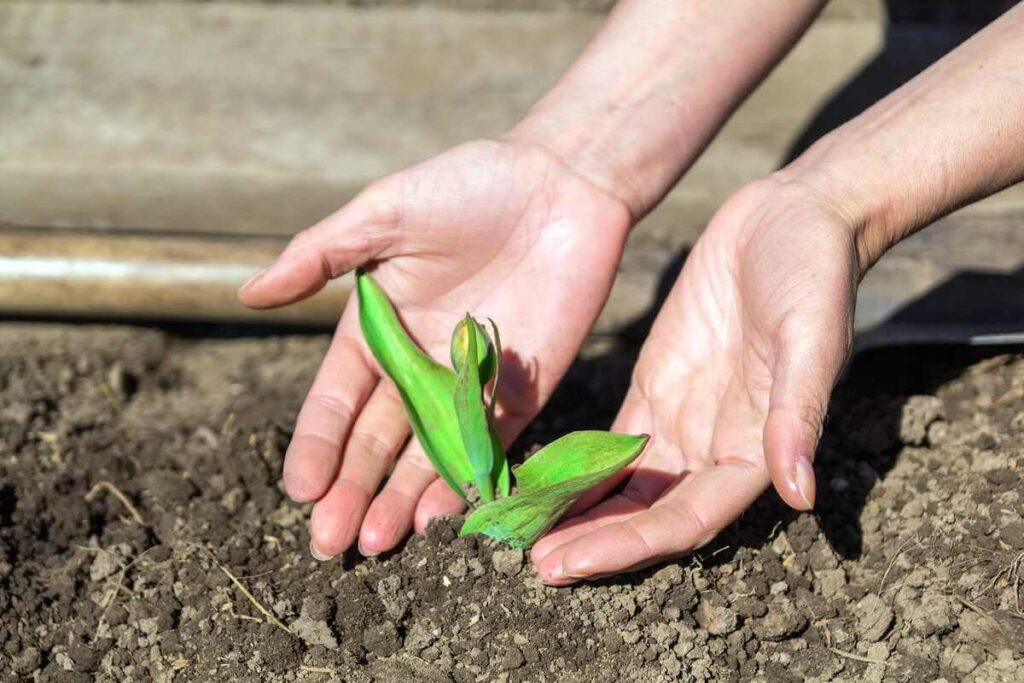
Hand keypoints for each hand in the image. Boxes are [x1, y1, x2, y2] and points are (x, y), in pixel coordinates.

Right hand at [239, 139, 630, 558]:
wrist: (563, 181)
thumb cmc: (468, 185)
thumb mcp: (384, 211)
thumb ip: (320, 254)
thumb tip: (249, 293)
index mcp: (376, 327)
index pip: (337, 399)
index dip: (318, 445)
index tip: (300, 489)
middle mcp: (418, 363)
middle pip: (376, 440)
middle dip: (351, 490)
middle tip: (329, 544)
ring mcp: (468, 382)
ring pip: (426, 454)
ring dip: (399, 499)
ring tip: (374, 543)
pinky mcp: (521, 391)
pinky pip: (487, 445)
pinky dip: (463, 481)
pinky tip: (437, 517)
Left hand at [531, 177, 857, 583]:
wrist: (791, 218)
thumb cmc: (814, 276)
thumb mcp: (809, 339)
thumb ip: (797, 415)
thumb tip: (799, 494)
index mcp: (755, 450)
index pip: (685, 519)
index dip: (629, 546)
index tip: (570, 563)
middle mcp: (713, 448)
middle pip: (646, 515)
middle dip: (592, 542)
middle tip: (530, 563)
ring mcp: (681, 419)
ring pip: (623, 486)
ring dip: (578, 514)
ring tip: (520, 532)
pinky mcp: (655, 386)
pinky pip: (610, 442)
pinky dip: (576, 466)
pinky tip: (537, 480)